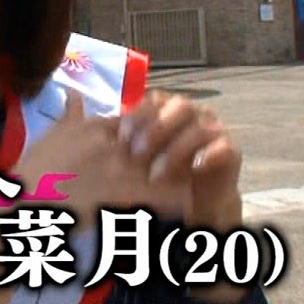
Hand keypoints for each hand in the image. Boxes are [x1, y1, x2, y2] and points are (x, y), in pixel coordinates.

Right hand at [11, 91, 185, 221]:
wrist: (25, 201)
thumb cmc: (34, 170)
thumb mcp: (52, 136)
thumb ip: (68, 115)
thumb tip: (74, 93)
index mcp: (99, 128)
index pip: (140, 116)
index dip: (155, 128)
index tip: (163, 138)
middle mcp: (114, 144)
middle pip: (160, 138)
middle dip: (175, 147)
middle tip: (184, 159)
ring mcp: (121, 169)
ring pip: (167, 166)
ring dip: (179, 173)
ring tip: (189, 183)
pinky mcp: (126, 196)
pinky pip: (163, 197)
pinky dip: (175, 202)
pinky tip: (183, 209)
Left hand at [117, 89, 244, 230]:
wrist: (193, 202)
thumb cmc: (157, 176)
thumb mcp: (130, 158)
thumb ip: (111, 136)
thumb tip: (74, 103)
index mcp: (166, 109)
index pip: (152, 101)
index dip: (136, 118)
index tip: (120, 140)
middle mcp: (191, 114)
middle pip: (178, 106)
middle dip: (156, 130)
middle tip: (137, 156)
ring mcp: (212, 130)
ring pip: (199, 126)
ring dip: (177, 149)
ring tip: (157, 175)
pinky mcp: (230, 151)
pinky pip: (224, 146)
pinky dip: (209, 156)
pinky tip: (194, 169)